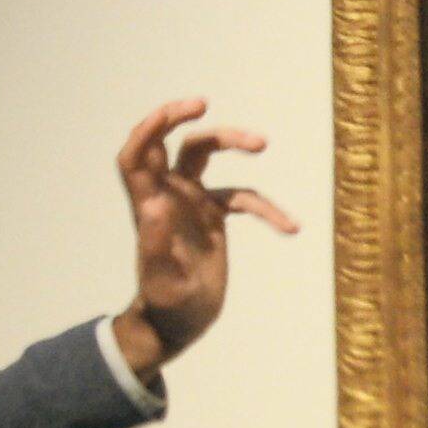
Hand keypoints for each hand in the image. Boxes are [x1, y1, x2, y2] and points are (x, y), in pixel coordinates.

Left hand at [111, 97, 300, 381]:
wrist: (178, 323)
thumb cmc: (164, 304)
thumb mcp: (161, 280)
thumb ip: (156, 245)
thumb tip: (155, 205)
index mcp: (149, 204)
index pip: (137, 154)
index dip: (149, 128)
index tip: (176, 113)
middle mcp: (168, 195)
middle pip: (173, 143)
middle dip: (185, 118)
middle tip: (204, 104)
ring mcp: (191, 202)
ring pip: (205, 156)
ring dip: (230, 142)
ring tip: (262, 143)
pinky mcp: (213, 216)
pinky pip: (242, 197)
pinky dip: (265, 207)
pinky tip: (289, 226)